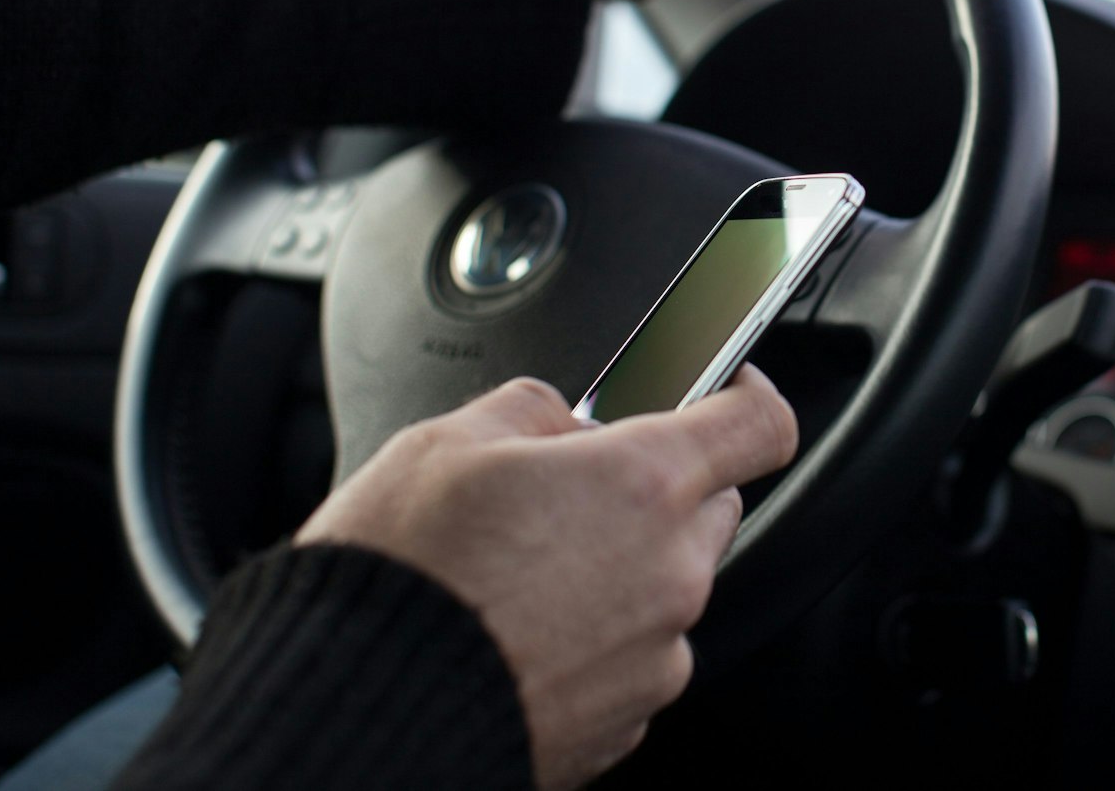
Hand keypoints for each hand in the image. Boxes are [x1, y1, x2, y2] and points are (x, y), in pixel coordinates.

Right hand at [295, 366, 798, 788]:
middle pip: (712, 507)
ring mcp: (655, 655)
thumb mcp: (444, 442)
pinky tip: (519, 638)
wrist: (355, 715)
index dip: (746, 397)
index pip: (759, 423)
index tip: (727, 392)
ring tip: (518, 581)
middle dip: (659, 491)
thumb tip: (565, 421)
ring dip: (620, 573)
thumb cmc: (398, 580)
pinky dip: (593, 644)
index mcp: (643, 483)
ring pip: (668, 588)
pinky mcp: (627, 723)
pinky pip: (633, 660)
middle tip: (569, 497)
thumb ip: (534, 409)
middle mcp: (671, 572)